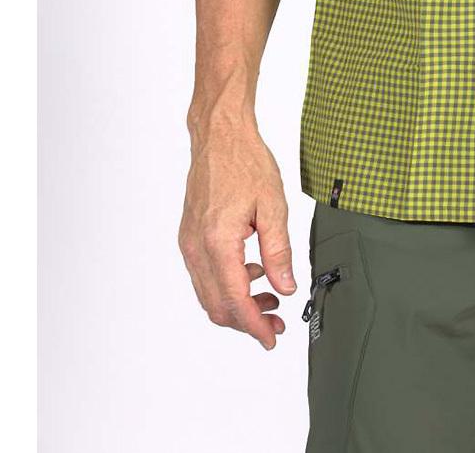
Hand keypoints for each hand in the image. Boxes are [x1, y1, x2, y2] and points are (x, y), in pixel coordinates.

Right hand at [178, 123, 296, 349]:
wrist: (219, 137)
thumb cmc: (245, 162)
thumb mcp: (273, 206)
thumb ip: (279, 251)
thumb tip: (285, 287)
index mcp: (218, 243)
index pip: (235, 301)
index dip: (255, 326)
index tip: (271, 337)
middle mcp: (197, 248)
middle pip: (217, 306)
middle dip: (247, 321)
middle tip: (276, 321)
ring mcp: (189, 244)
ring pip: (209, 294)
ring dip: (238, 304)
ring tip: (270, 295)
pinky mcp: (189, 237)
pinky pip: (204, 275)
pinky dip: (227, 284)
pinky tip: (253, 271)